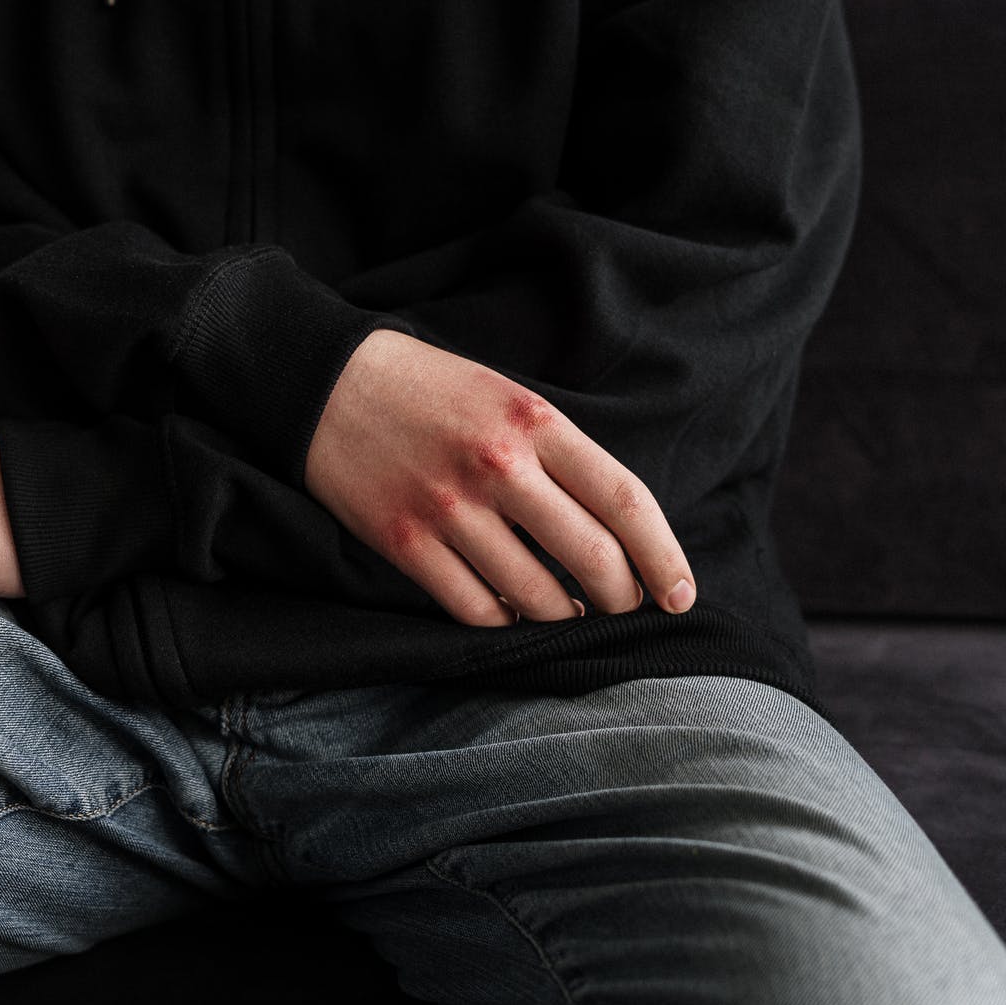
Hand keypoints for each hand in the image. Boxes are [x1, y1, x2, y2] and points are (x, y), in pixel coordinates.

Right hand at [304, 329, 694, 626]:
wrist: (325, 384)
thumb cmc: (430, 392)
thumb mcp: (508, 399)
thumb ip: (560, 455)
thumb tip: (616, 531)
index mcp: (535, 422)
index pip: (626, 501)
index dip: (664, 557)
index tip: (680, 595)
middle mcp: (498, 466)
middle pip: (593, 558)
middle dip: (621, 598)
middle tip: (622, 606)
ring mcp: (449, 508)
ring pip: (537, 596)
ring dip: (563, 616)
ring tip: (565, 610)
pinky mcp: (405, 542)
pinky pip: (476, 609)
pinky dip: (504, 620)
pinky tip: (510, 608)